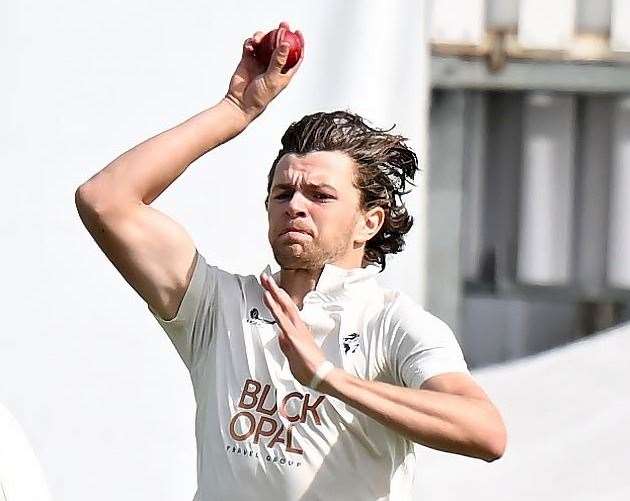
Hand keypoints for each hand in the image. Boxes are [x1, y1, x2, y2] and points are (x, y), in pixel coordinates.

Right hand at [225, 21, 304, 121]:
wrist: (240, 103)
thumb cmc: (259, 98)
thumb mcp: (272, 79)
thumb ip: (278, 61)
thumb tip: (286, 44)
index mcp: (283, 73)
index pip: (295, 57)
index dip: (299, 44)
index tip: (298, 32)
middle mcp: (272, 66)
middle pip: (280, 46)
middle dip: (281, 34)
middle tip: (282, 24)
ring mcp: (260, 63)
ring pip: (264, 44)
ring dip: (263, 37)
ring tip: (259, 38)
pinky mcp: (248, 60)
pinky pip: (251, 46)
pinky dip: (251, 43)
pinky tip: (250, 44)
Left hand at [260, 272, 326, 387]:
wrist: (321, 375)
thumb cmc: (310, 369)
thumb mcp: (293, 357)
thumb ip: (286, 346)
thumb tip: (280, 338)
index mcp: (297, 330)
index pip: (285, 310)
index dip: (277, 299)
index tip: (269, 289)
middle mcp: (297, 326)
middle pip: (284, 303)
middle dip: (274, 290)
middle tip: (265, 277)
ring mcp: (295, 329)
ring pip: (283, 306)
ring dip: (273, 292)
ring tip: (265, 280)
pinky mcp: (293, 335)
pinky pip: (281, 317)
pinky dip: (274, 306)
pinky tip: (268, 297)